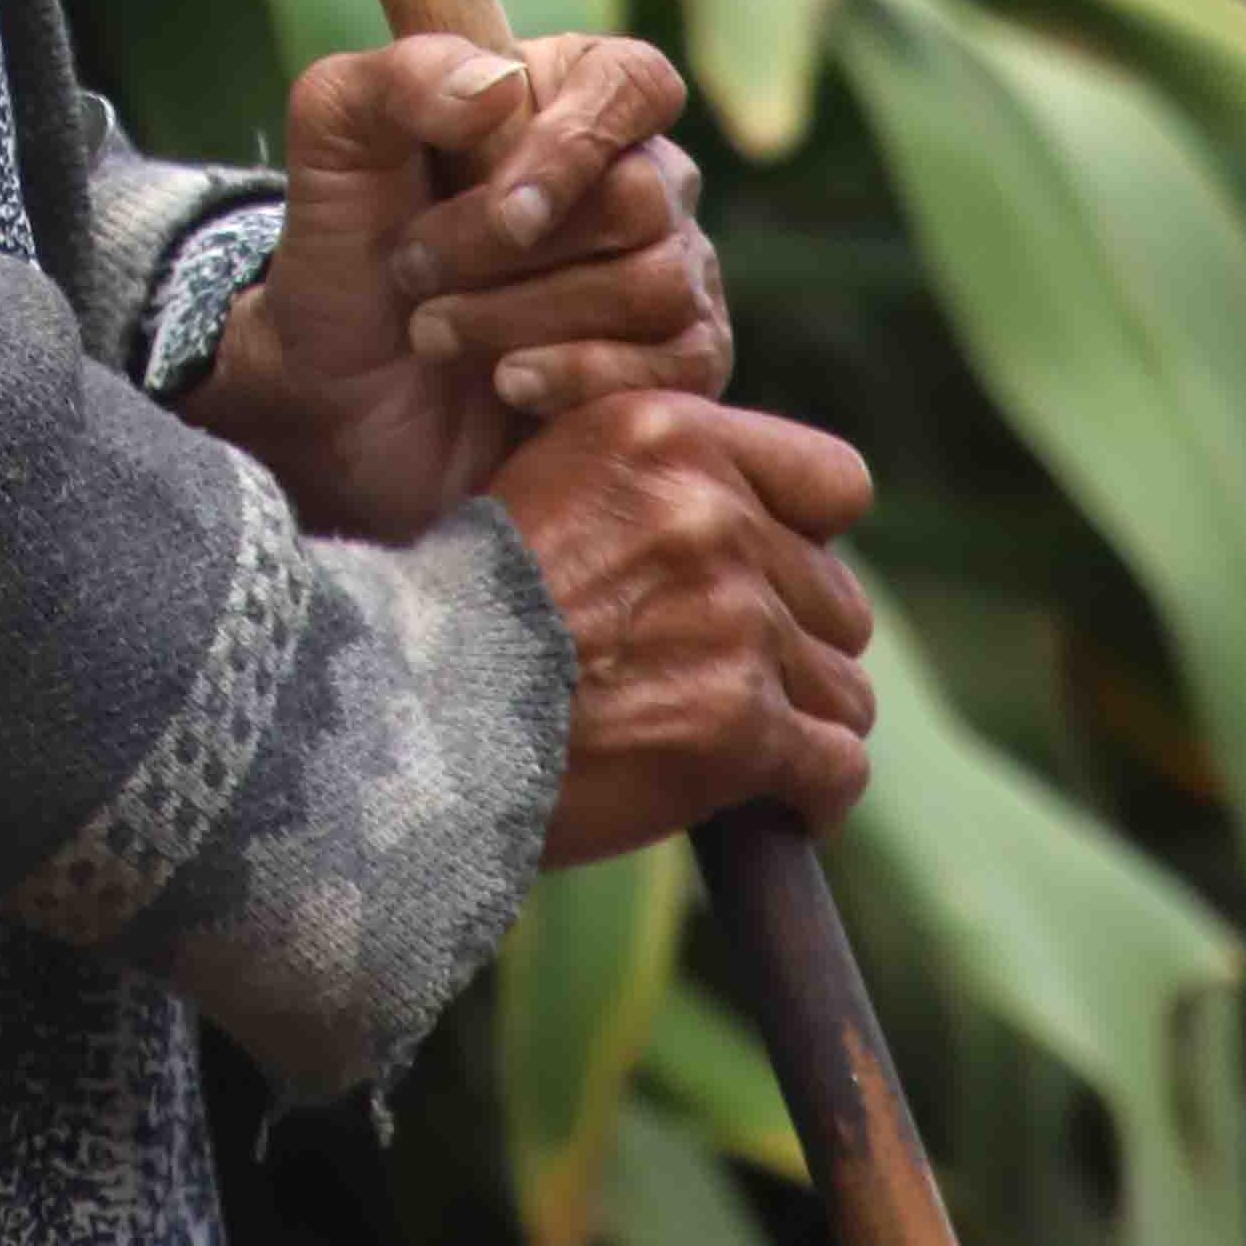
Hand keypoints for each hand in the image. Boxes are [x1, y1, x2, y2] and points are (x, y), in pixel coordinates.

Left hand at [189, 30, 728, 545]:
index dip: (578, 142)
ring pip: (657, 284)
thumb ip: (399, 80)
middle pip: (641, 197)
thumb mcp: (335, 141)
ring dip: (521, 315)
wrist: (332, 392)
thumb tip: (500, 83)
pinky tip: (507, 382)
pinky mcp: (675, 364)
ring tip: (434, 333)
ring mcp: (669, 272)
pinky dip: (577, 375)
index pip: (633, 81)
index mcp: (567, 96)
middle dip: (504, 248)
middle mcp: (637, 176)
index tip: (502, 208)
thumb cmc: (346, 249)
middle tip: (413, 271)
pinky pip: (680, 364)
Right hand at [496, 388, 876, 860]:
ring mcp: (733, 619)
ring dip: (796, 728)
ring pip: (844, 690)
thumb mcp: (548, 489)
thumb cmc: (459, 619)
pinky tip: (767, 809)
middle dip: (794, 651)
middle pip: (838, 599)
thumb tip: (760, 532)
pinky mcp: (740, 722)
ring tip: (723, 753)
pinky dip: (808, 800)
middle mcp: (710, 513)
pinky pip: (837, 769)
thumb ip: (656, 492)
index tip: (770, 584)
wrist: (401, 718)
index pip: (835, 481)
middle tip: (720, 689)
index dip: (810, 544)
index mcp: (664, 435)